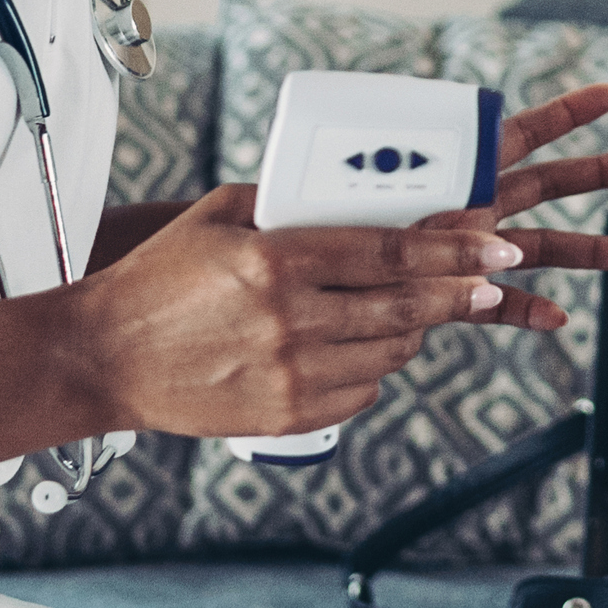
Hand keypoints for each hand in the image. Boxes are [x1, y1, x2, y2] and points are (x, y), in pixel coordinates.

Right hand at [84, 83, 607, 437]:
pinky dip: (373, 364)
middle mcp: (289, 322)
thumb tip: (365, 191)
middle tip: (497, 277)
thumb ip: (292, 203)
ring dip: (414, 326)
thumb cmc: (163, 279)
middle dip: (463, 291)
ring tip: (411, 307)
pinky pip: (364, 388)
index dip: (453, 251)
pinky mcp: (288, 416)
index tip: (500, 244)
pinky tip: (353, 345)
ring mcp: (291, 376)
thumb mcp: (221, 217)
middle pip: (405, 307)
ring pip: (392, 350)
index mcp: (275, 262)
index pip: (387, 255)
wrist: (106, 358)